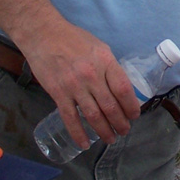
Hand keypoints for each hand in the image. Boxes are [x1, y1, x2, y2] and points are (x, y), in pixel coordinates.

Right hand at [20, 21, 138, 147]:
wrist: (44, 35)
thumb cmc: (74, 39)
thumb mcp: (100, 48)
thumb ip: (110, 67)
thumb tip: (119, 87)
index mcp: (106, 62)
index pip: (124, 89)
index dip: (131, 106)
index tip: (135, 115)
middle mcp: (92, 76)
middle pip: (111, 106)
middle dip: (120, 122)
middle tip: (124, 131)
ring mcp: (75, 86)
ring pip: (93, 115)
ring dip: (104, 130)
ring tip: (111, 138)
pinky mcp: (58, 94)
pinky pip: (70, 118)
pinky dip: (78, 133)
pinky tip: (84, 143)